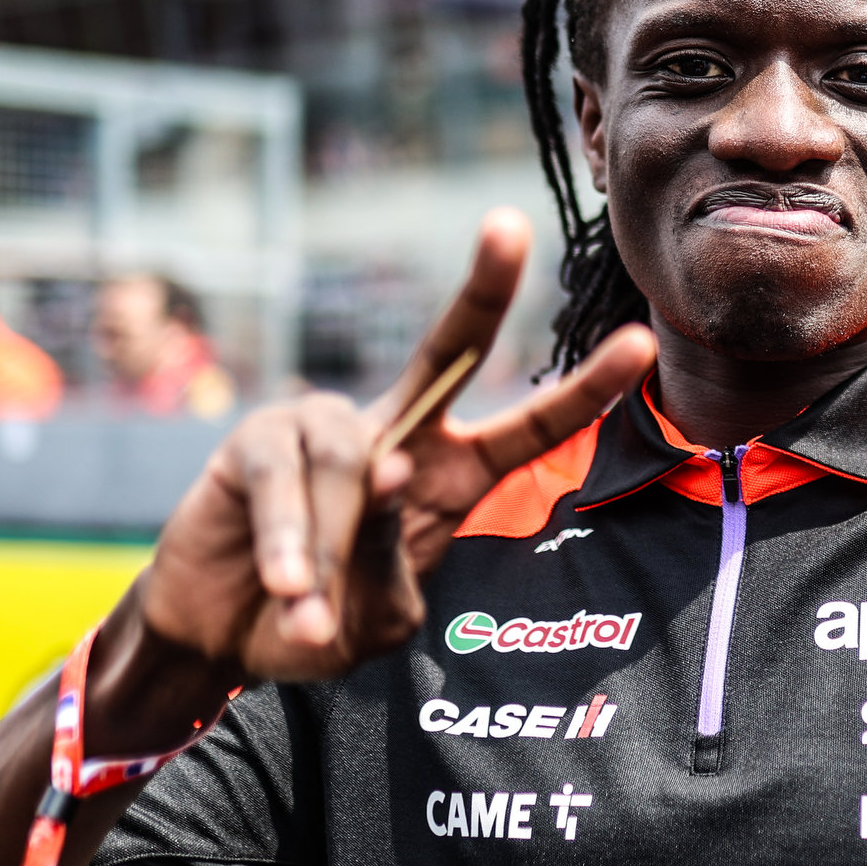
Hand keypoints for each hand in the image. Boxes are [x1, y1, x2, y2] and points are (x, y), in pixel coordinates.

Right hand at [142, 209, 656, 683]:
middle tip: (509, 225)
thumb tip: (385, 469)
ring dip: (334, 549)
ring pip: (355, 462)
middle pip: (449, 348)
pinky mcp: (261, 439)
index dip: (583, 388)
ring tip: (305, 602)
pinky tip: (285, 583)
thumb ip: (391, 560)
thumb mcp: (376, 618)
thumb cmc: (317, 624)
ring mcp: (328, 426)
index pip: (529, 427)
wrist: (224, 640)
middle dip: (482, 286)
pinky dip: (291, 541)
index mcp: (452, 476)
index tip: (642, 342)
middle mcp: (398, 433)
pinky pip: (289, 478)